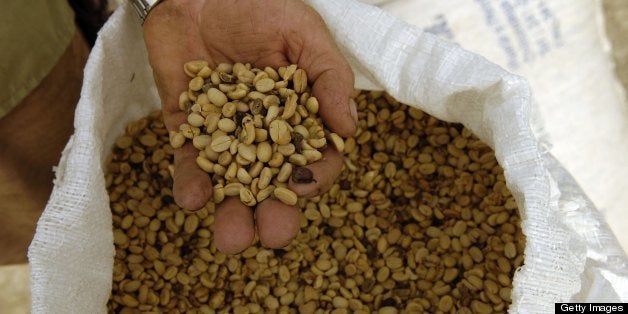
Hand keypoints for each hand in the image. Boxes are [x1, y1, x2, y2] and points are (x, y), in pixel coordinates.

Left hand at [143, 0, 356, 253]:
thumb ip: (328, 77)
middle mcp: (264, 135)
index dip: (315, 177)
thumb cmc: (259, 6)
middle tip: (272, 237)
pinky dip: (190, 183)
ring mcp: (225, 137)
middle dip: (274, 214)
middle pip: (273, 184)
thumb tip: (348, 129)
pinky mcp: (187, 130)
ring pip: (232, 185)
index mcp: (300, 117)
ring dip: (231, 214)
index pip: (315, 158)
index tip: (304, 187)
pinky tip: (192, 199)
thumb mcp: (304, 34)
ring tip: (230, 240)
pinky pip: (189, 163)